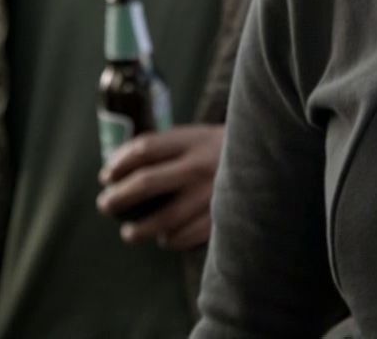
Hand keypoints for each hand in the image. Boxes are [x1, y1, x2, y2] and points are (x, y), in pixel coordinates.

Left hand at [96, 124, 223, 250]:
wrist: (271, 159)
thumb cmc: (220, 150)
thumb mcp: (196, 136)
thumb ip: (164, 147)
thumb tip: (116, 167)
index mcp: (192, 140)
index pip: (144, 149)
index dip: (118, 164)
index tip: (106, 176)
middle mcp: (200, 165)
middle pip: (147, 182)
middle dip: (119, 197)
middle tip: (105, 206)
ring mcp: (212, 193)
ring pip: (165, 218)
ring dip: (140, 229)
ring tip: (129, 234)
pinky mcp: (223, 217)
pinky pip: (186, 236)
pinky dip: (170, 240)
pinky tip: (163, 238)